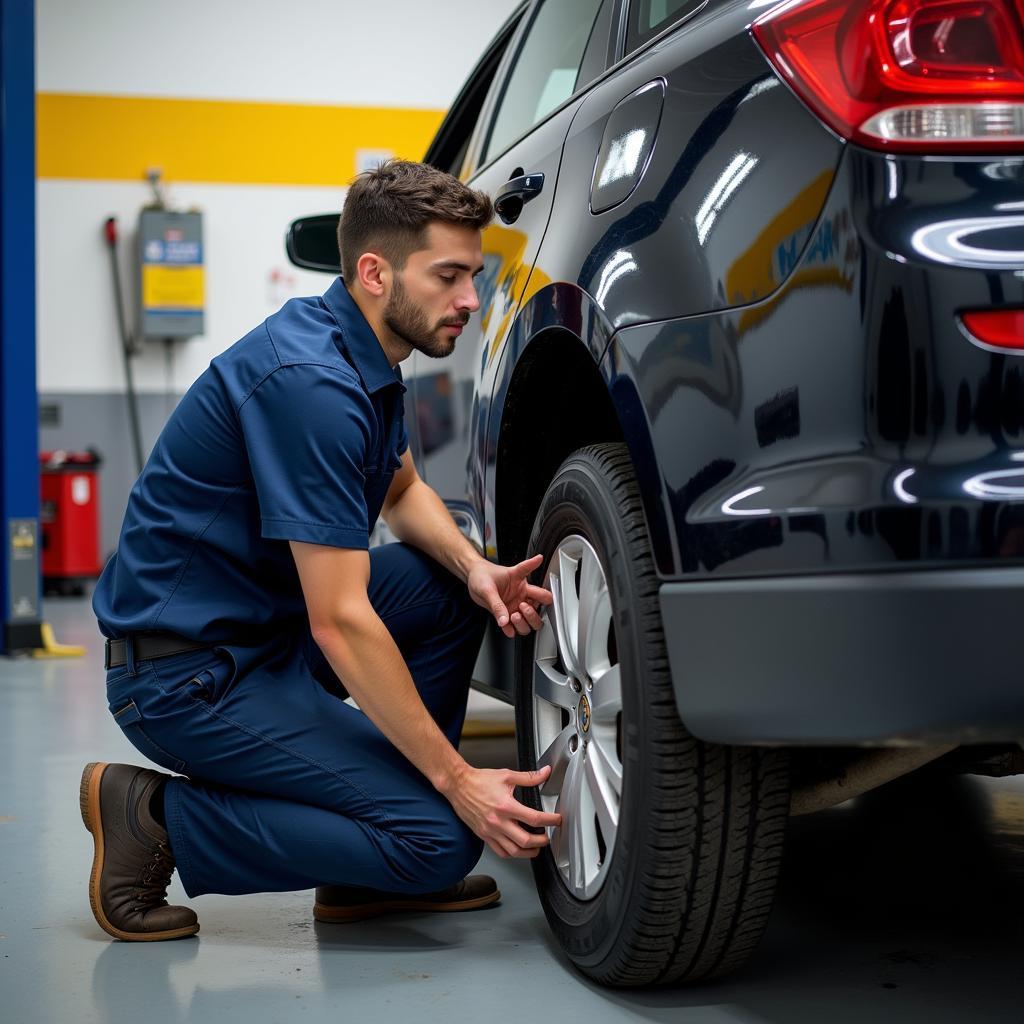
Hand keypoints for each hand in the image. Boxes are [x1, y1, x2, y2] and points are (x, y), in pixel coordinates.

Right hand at [443, 763, 561, 858]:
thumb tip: (545, 773)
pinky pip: (500, 851)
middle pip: (525, 840)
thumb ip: (529, 777)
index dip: (550, 821)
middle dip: (541, 841)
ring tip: (536, 848)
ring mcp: (490, 831)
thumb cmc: (480, 780)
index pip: (534, 818)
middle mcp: (498, 821)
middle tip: (547, 837)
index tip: (557, 820)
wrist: (459, 785)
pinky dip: (512, 854)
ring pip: (513, 850)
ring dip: (528, 852)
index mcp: (506, 805)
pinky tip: (518, 849)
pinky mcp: (484, 835)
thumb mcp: (507, 775)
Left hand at [467, 554, 553, 637]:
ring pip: (528, 624)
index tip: (543, 600)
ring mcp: (514, 608)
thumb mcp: (488, 588)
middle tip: (522, 608)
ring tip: (513, 616)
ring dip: (523, 624)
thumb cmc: (482, 575)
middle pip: (538, 613)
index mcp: (522, 586)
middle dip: (533, 615)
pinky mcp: (505, 616)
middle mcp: (521, 598)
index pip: (542, 594)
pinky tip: (505, 626)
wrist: (472, 578)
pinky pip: (513, 629)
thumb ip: (497, 604)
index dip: (545, 598)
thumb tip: (504, 620)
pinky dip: (511, 630)